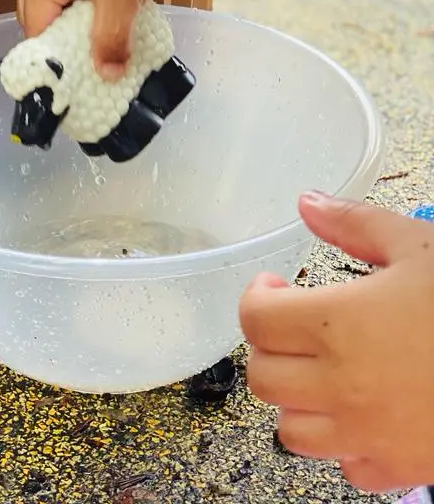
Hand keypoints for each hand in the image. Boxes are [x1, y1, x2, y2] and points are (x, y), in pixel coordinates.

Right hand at [17, 0, 174, 79]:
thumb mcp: (123, 1)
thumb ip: (110, 41)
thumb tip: (107, 77)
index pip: (35, 23)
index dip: (52, 50)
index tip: (73, 71)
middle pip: (36, 10)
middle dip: (57, 36)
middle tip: (82, 57)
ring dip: (68, 19)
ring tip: (93, 36)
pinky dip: (76, 3)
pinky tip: (99, 12)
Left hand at [241, 192, 433, 492]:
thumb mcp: (418, 246)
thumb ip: (354, 224)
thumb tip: (308, 203)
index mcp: (338, 324)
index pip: (255, 320)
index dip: (257, 298)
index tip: (276, 287)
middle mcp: (340, 386)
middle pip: (263, 376)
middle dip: (271, 346)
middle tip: (297, 326)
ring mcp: (367, 435)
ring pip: (290, 430)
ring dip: (296, 399)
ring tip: (322, 370)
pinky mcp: (400, 469)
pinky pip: (345, 467)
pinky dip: (343, 442)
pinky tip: (364, 412)